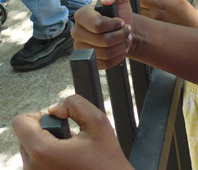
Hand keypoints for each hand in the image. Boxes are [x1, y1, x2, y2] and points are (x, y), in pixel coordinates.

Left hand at [12, 94, 130, 169]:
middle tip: (69, 139)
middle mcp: (32, 167)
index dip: (39, 115)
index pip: (21, 122)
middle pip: (25, 134)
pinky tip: (66, 160)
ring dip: (47, 144)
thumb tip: (55, 108)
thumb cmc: (105, 160)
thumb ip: (75, 104)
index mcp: (43, 151)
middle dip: (46, 131)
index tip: (57, 121)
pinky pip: (34, 162)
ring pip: (29, 148)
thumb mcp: (98, 122)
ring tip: (69, 151)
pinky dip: (48, 156)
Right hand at [72, 0, 132, 68]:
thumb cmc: (119, 12)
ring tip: (125, 39)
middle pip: (103, 41)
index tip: (121, 21)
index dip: (114, 25)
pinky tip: (120, 48)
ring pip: (105, 53)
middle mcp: (77, 32)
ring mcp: (81, 48)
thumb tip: (106, 0)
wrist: (124, 28)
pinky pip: (104, 64)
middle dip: (121, 36)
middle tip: (127, 31)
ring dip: (121, 46)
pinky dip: (117, 57)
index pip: (97, 25)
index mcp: (81, 15)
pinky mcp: (88, 60)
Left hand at [138, 0, 197, 27]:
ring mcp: (154, 16)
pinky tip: (144, 13)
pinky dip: (139, 14)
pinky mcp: (152, 24)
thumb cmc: (183, 9)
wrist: (191, 24)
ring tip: (141, 4)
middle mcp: (157, 5)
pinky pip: (140, 17)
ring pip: (136, 8)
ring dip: (135, 5)